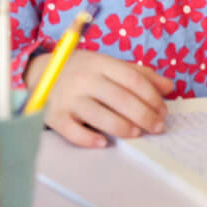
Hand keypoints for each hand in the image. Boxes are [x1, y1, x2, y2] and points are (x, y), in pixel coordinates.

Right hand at [25, 48, 173, 147]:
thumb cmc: (81, 70)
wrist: (37, 74)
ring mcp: (69, 98)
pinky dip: (89, 139)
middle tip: (158, 127)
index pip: (132, 79)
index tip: (163, 110)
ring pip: (100, 115)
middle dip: (144, 114)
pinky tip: (104, 143)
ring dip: (123, 126)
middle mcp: (85, 79)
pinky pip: (73, 131)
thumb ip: (138, 74)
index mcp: (100, 63)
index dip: (151, 96)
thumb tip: (169, 87)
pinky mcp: (55, 116)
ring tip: (138, 133)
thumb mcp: (107, 64)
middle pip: (120, 98)